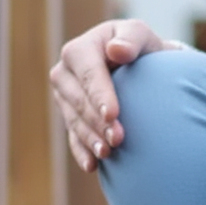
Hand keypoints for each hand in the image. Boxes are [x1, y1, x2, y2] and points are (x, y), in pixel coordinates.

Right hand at [50, 18, 167, 172]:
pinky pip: (73, 138)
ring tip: (108, 154)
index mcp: (80, 49)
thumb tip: (116, 50)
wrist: (137, 69)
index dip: (99, 94)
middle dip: (97, 122)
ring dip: (91, 139)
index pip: (87, 73)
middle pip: (78, 101)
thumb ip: (133, 39)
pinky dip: (82, 152)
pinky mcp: (69, 118)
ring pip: (74, 122)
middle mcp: (65, 73)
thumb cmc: (141, 51)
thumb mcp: (141, 37)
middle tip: (118, 139)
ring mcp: (64, 98)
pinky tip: (92, 166)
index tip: (113, 114)